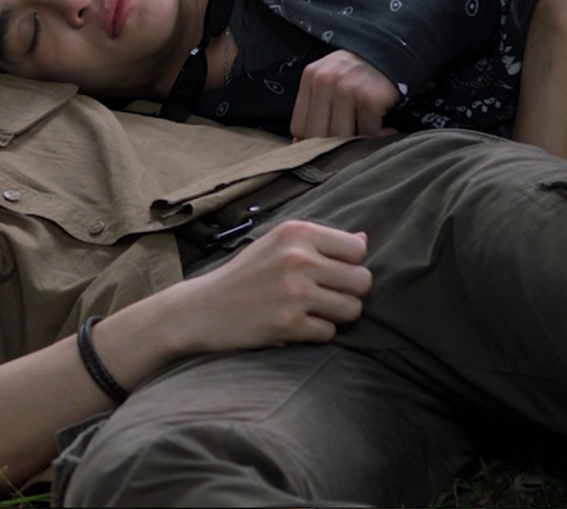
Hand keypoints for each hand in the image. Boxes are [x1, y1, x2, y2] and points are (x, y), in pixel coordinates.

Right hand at [178, 220, 370, 349]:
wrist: (202, 308)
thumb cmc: (244, 275)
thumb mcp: (276, 244)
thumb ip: (319, 242)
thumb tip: (365, 240)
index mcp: (296, 233)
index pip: (358, 249)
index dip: (349, 264)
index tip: (329, 272)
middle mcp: (298, 258)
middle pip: (362, 280)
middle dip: (348, 292)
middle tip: (324, 296)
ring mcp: (294, 292)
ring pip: (352, 308)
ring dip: (336, 315)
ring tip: (311, 311)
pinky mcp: (289, 323)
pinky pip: (329, 333)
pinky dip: (316, 333)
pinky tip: (293, 324)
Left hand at [290, 49, 400, 139]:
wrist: (395, 49)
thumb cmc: (359, 70)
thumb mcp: (329, 77)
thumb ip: (314, 106)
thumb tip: (299, 143)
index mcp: (310, 78)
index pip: (299, 126)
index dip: (310, 142)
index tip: (326, 146)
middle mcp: (325, 82)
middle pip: (318, 134)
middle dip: (333, 147)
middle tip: (349, 146)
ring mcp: (347, 89)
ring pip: (342, 137)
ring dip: (357, 143)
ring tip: (368, 137)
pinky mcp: (370, 98)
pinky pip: (368, 132)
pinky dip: (379, 136)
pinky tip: (387, 129)